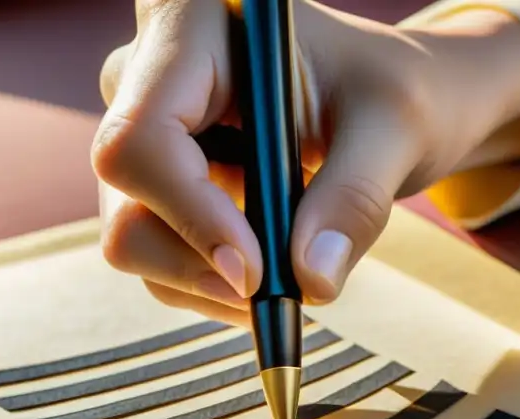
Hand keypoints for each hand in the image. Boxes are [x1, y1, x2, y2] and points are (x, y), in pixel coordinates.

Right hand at [93, 0, 519, 325]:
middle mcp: (148, 71)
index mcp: (193, 23)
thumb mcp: (394, 129)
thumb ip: (356, 197)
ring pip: (132, 235)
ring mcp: (146, 132)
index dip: (191, 213)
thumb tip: (312, 280)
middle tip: (275, 291)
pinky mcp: (158, 185)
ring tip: (289, 278)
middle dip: (196, 262)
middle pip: (125, 192)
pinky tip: (268, 272)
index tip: (254, 270)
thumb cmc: (389, 91)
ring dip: (209, 283)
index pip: (145, 135)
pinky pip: (159, 255)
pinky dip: (212, 286)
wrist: (381, 107)